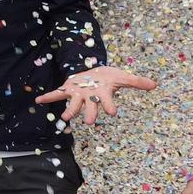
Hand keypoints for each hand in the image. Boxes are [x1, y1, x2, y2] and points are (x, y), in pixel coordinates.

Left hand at [36, 64, 157, 124]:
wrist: (94, 71)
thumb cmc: (108, 77)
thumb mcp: (122, 77)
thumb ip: (136, 81)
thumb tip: (154, 84)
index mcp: (102, 96)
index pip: (107, 103)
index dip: (109, 106)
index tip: (112, 112)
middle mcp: (89, 99)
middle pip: (90, 109)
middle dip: (89, 114)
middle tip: (90, 122)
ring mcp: (78, 95)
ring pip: (73, 105)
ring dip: (70, 111)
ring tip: (66, 117)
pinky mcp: (67, 89)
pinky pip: (56, 94)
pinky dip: (47, 98)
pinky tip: (37, 101)